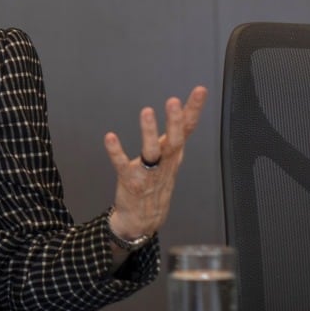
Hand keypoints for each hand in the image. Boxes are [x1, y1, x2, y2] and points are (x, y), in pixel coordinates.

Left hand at [103, 86, 206, 239]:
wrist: (144, 219)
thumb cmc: (156, 184)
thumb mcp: (171, 158)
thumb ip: (176, 135)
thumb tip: (185, 110)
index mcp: (173, 154)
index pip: (188, 129)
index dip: (194, 109)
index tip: (199, 91)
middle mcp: (164, 163)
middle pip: (174, 140)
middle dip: (175, 120)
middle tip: (174, 101)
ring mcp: (148, 173)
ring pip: (152, 152)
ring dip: (149, 132)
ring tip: (147, 112)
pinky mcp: (130, 181)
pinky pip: (122, 165)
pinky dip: (117, 152)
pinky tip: (110, 137)